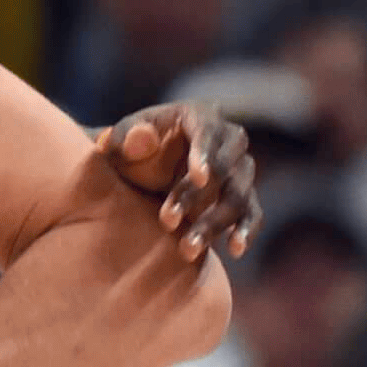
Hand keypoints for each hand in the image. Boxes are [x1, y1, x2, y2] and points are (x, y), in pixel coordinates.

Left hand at [96, 103, 261, 261]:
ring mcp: (237, 168)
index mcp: (197, 115)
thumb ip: (121, 138)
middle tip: (167, 222)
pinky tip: (234, 251)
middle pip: (228, 165)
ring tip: (187, 249)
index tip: (199, 179)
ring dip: (215, 222)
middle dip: (199, 195)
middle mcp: (226, 139)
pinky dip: (246, 230)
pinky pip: (252, 213)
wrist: (132, 174)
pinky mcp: (241, 195)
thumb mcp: (114, 144)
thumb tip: (141, 138)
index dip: (206, 154)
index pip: (208, 131)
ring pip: (239, 194)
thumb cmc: (122, 152)